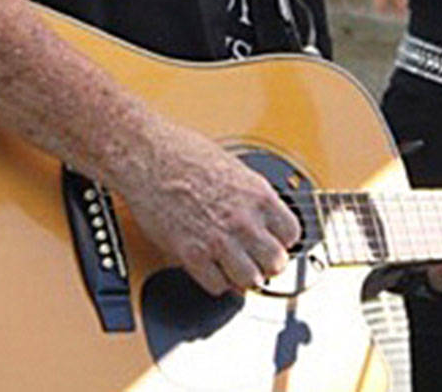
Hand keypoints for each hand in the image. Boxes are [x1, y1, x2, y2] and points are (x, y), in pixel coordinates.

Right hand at [116, 122, 300, 295]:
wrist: (149, 157)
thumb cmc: (186, 154)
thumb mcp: (235, 169)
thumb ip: (252, 198)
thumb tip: (263, 217)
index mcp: (259, 195)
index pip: (292, 234)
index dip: (283, 241)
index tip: (275, 242)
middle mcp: (244, 220)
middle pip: (276, 263)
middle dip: (268, 263)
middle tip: (257, 259)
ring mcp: (218, 240)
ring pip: (249, 280)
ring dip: (243, 276)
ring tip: (235, 266)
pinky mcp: (191, 255)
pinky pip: (216, 285)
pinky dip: (216, 281)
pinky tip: (212, 268)